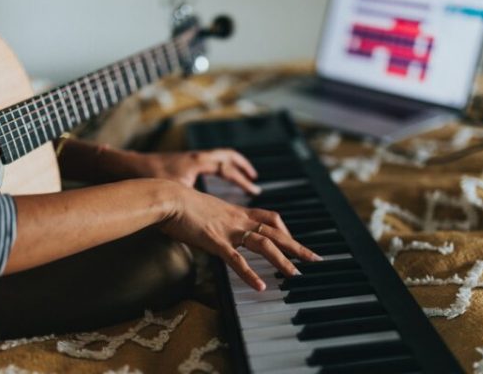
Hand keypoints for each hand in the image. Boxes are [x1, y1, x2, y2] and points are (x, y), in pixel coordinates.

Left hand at [127, 149, 260, 194]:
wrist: (126, 167)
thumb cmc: (148, 177)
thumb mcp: (175, 192)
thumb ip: (191, 203)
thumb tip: (204, 217)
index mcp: (197, 162)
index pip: (227, 168)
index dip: (241, 180)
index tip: (253, 189)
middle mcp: (195, 157)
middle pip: (226, 155)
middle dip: (241, 166)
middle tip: (252, 177)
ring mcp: (187, 158)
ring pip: (215, 157)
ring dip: (229, 165)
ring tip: (238, 176)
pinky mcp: (179, 163)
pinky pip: (205, 163)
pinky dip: (214, 169)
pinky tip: (212, 181)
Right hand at [160, 184, 321, 290]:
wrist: (168, 196)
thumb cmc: (180, 203)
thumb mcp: (204, 209)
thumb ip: (214, 219)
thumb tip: (212, 227)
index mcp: (236, 212)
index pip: (270, 218)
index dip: (285, 230)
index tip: (294, 241)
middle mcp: (237, 219)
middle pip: (275, 232)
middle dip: (297, 246)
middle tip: (314, 259)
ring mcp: (228, 230)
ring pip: (263, 244)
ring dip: (282, 260)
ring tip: (296, 275)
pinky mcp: (215, 240)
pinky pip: (236, 259)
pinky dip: (250, 273)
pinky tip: (260, 286)